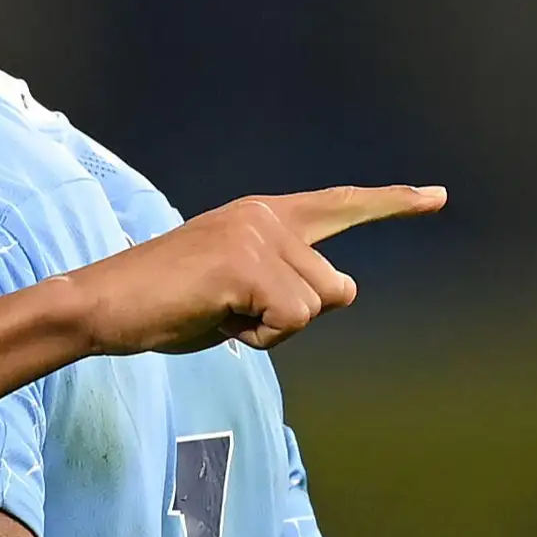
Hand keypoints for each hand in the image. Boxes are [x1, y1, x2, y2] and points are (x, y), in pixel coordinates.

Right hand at [70, 184, 444, 354]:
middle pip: (334, 287)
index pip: (338, 205)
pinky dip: (257, 339)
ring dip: (269, 331)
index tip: (435, 198)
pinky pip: (290, 322)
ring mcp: (258, 237)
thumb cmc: (159, 306)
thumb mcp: (234, 291)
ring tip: (214, 314)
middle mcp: (266, 217)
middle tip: (230, 315)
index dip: (390, 204)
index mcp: (261, 215)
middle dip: (294, 318)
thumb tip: (340, 290)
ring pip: (314, 308)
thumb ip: (285, 284)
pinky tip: (214, 320)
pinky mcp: (247, 265)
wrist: (100, 304)